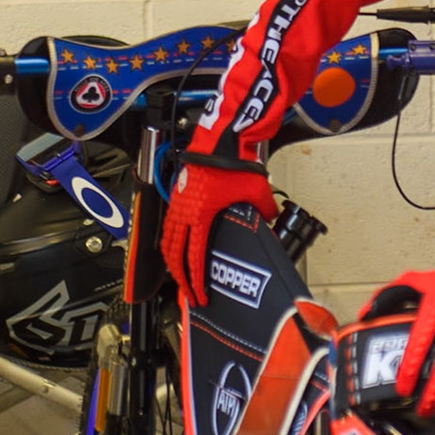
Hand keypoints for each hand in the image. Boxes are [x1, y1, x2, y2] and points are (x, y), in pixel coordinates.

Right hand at [159, 162, 277, 306]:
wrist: (222, 139)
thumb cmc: (234, 162)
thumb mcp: (256, 192)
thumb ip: (264, 212)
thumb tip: (268, 220)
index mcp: (200, 216)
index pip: (194, 257)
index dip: (195, 280)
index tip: (199, 295)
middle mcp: (184, 212)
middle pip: (174, 254)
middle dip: (180, 278)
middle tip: (188, 293)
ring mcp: (178, 202)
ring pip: (166, 240)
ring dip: (171, 261)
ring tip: (177, 276)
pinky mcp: (178, 193)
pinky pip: (167, 224)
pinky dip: (168, 240)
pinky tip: (173, 247)